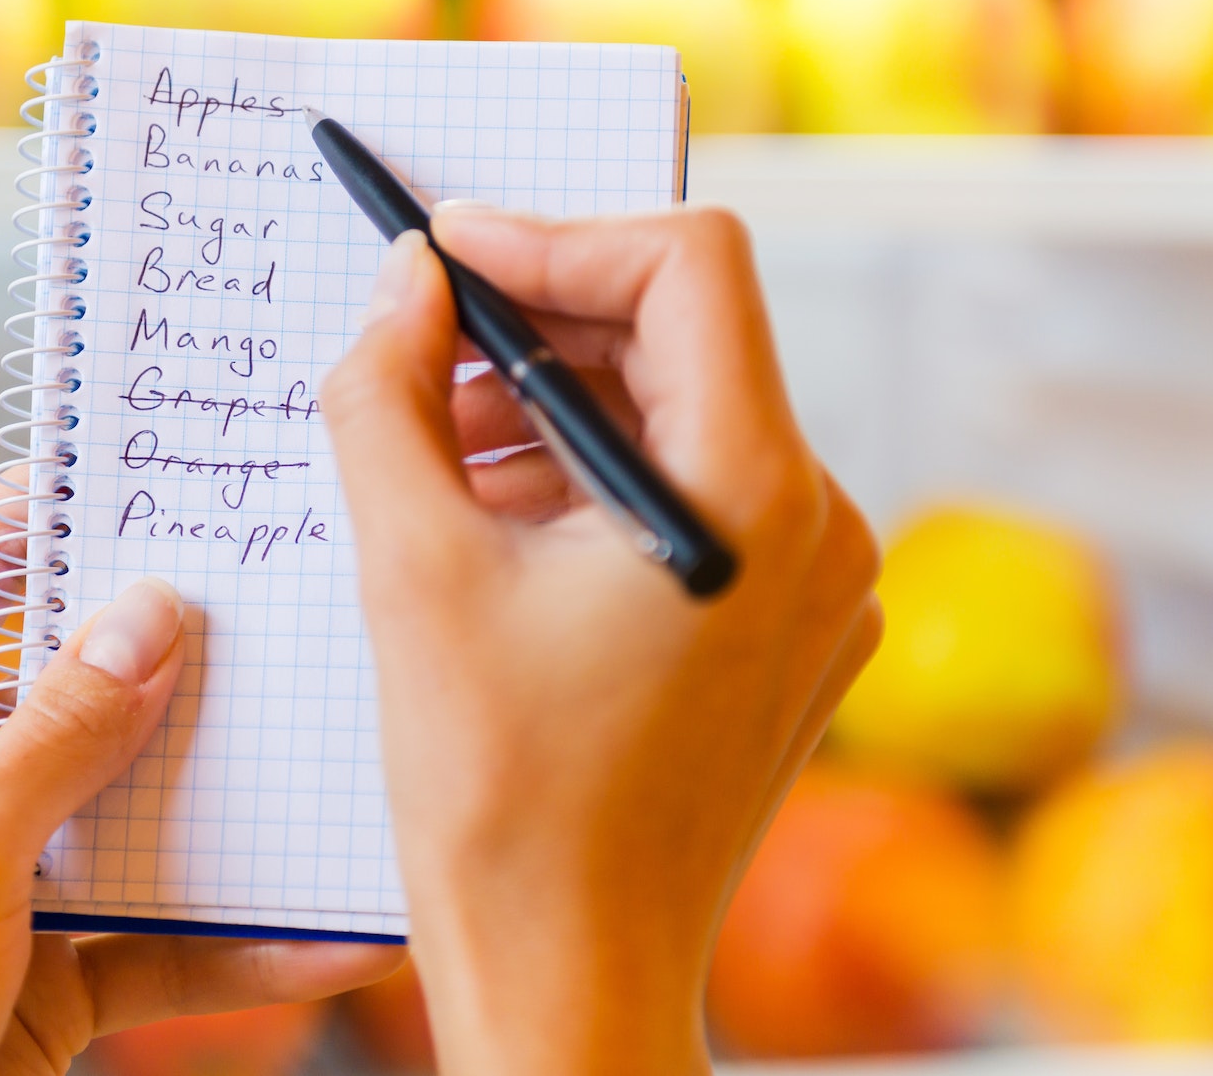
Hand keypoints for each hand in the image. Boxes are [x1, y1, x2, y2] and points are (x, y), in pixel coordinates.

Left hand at [0, 484, 398, 1075]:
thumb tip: (150, 614)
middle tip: (306, 598)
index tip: (174, 460)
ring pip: (145, 810)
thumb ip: (62, 737)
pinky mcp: (55, 973)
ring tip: (350, 768)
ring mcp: (11, 880)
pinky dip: (244, 943)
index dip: (67, 497)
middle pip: (90, 682)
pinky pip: (165, 938)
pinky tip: (330, 937)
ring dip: (241, 803)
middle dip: (194, 652)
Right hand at [321, 207, 881, 1075]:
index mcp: (752, 498)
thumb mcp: (411, 573)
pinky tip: (503, 526)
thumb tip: (403, 281)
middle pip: (687, 338)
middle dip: (544, 326)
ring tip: (442, 453)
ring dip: (562, 408)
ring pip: (689, 419)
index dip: (559, 233)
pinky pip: (702, 501)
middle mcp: (822, 527)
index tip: (449, 250)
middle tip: (422, 349)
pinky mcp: (794, 632)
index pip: (688, 264)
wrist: (573, 978)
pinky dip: (600, 484)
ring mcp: (820, 587)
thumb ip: (390, 396)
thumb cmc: (497, 803)